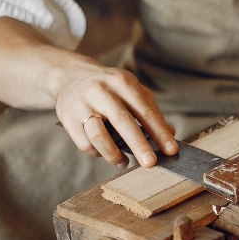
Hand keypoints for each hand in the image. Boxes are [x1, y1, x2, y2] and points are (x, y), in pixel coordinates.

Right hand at [55, 65, 177, 167]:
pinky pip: (85, 143)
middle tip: (151, 163)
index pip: (145, 111)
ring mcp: (82, 104)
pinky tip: (106, 154)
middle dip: (139, 145)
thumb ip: (151, 111)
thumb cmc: (110, 88)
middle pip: (123, 122)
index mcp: (123, 83)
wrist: (70, 76)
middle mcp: (102, 91)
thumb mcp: (132, 90)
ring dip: (114, 155)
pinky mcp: (67, 118)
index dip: (160, 132)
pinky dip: (98, 153)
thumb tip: (171, 134)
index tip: (171, 150)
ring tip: (125, 163)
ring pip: (99, 136)